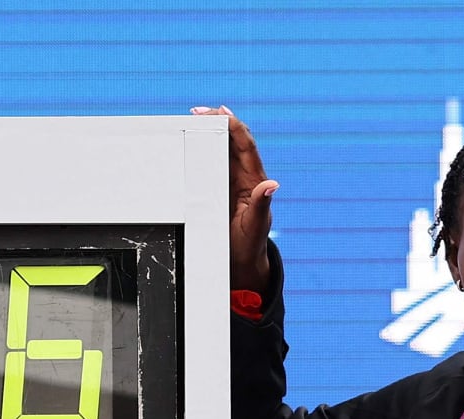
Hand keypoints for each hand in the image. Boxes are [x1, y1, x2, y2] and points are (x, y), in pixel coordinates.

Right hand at [192, 106, 276, 290]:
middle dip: (218, 122)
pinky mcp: (219, 188)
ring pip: (221, 149)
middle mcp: (244, 176)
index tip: (221, 113)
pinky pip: (211, 162)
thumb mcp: (255, 226)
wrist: (240, 261)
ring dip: (208, 132)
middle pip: (233, 141)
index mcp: (255, 181)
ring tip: (193, 118)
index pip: (246, 146)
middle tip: (198, 111)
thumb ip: (262, 205)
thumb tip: (272, 185)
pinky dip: (202, 148)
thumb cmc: (249, 245)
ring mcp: (231, 181)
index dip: (235, 127)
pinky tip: (191, 139)